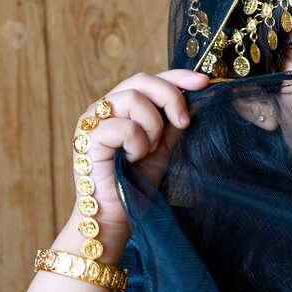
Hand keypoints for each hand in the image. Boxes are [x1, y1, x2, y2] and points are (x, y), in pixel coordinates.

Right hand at [70, 70, 208, 240]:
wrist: (119, 214)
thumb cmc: (139, 181)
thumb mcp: (164, 146)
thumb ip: (174, 122)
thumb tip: (198, 98)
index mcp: (123, 106)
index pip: (152, 79)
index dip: (178, 77)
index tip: (204, 82)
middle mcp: (105, 108)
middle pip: (142, 80)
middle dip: (170, 98)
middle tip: (183, 123)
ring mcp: (93, 120)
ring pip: (132, 98)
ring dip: (152, 126)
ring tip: (148, 149)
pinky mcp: (87, 137)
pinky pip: (123, 126)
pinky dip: (137, 144)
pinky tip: (132, 159)